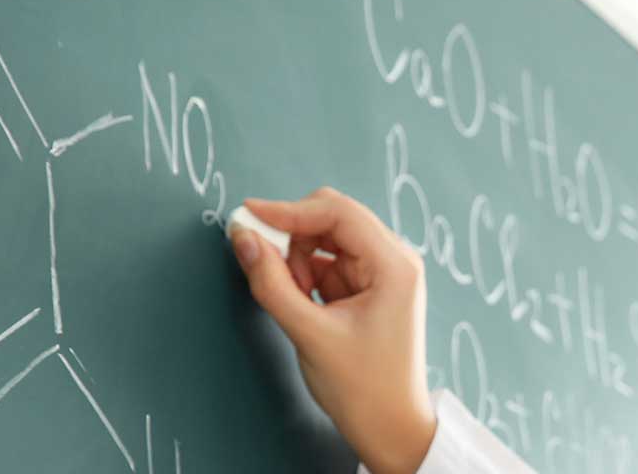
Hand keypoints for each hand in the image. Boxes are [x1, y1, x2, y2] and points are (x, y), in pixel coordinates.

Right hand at [229, 188, 435, 473]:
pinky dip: (306, 276)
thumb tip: (242, 237)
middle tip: (272, 273)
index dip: (289, 210)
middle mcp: (394, 260)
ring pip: (326, 240)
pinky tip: (307, 307)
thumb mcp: (310, 334)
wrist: (390, 426)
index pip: (338, 213)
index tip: (248, 214)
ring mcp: (382, 272)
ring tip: (299, 305)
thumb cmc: (363, 387)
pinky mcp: (368, 286)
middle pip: (333, 219)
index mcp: (395, 265)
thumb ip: (272, 283)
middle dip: (295, 239)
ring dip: (299, 261)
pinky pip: (328, 263)